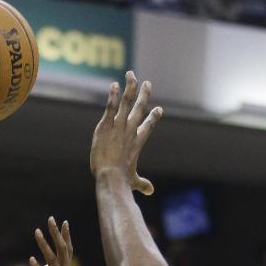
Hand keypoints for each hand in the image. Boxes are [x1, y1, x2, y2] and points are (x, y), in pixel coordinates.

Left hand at [30, 216, 72, 265]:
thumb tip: (44, 264)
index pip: (68, 251)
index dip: (65, 236)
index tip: (63, 221)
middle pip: (63, 251)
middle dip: (57, 234)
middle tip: (51, 219)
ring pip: (54, 261)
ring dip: (44, 246)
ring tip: (37, 232)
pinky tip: (31, 259)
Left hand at [90, 71, 163, 195]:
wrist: (111, 177)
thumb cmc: (121, 181)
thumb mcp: (133, 181)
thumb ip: (142, 184)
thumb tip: (150, 191)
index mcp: (137, 143)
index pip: (147, 127)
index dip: (153, 118)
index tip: (159, 110)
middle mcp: (130, 132)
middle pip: (140, 109)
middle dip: (144, 95)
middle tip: (148, 83)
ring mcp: (119, 127)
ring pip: (127, 103)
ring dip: (130, 88)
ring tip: (131, 74)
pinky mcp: (107, 126)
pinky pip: (111, 107)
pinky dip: (113, 96)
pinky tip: (114, 85)